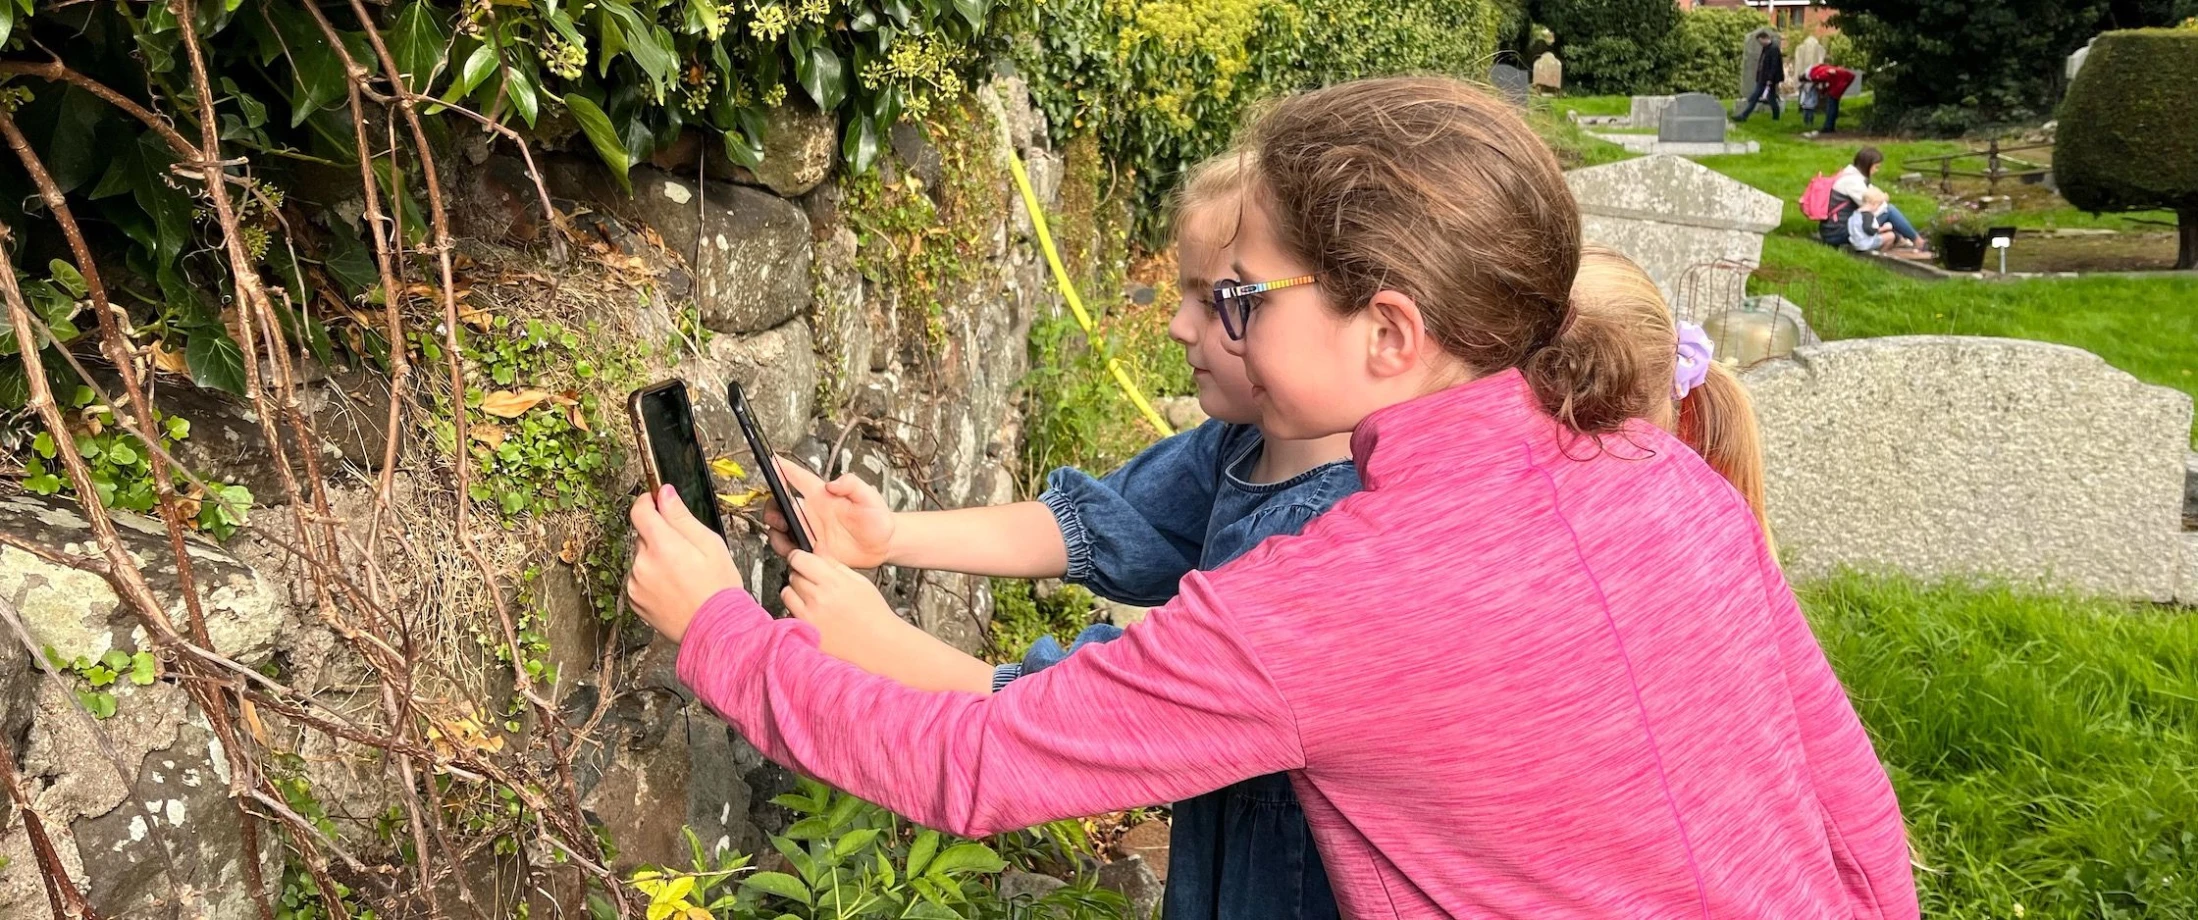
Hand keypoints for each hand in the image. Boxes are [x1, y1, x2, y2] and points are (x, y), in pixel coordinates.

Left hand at [627, 484, 744, 642]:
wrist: (715, 629)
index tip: (656, 501)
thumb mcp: (709, 544)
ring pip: (642, 559)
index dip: (648, 501)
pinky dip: (652, 579)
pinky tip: (673, 589)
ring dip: (655, 560)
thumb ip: (681, 516)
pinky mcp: (635, 600)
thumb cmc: (718, 587)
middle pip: (643, 536)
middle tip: (686, 552)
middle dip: (660, 538)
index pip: (640, 511)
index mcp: (661, 545)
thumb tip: (664, 493)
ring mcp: (636, 583)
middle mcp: (643, 563)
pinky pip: (640, 579)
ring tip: (682, 576)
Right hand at [764, 457, 894, 568]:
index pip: (797, 477)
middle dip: (771, 509)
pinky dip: (788, 551)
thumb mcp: (870, 497)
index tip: (770, 461)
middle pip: (779, 505)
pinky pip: (792, 549)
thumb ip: (852, 485)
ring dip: (777, 533)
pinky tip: (798, 553)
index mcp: (822, 495)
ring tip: (786, 539)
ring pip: (780, 529)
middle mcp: (812, 511)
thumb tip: (832, 484)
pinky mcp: (812, 549)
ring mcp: (810, 530)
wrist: (883, 545)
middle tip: (778, 519)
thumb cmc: (877, 517)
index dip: (782, 468)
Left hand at [781, 550, 921, 672]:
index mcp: (834, 582)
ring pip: (786, 593)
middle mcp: (818, 599)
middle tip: (814, 581)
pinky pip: (789, 612)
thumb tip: (816, 548)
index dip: (799, 556)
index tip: (802, 558)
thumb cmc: (873, 613)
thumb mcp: (859, 582)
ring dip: (795, 592)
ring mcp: (810, 617)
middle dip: (800, 574)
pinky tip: (813, 613)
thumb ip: (835, 564)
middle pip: (793, 575)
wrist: (879, 645)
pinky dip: (796, 610)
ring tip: (812, 598)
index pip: (800, 559)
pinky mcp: (806, 631)